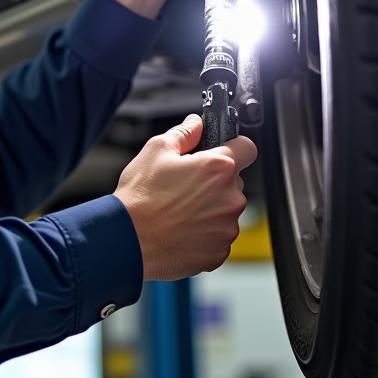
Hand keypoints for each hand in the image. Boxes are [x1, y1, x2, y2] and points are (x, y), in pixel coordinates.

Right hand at [113, 113, 257, 280]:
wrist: (129, 240)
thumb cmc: (140, 197)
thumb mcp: (156, 150)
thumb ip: (184, 133)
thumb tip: (196, 124)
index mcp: (217, 169)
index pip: (247, 148)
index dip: (235, 146)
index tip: (224, 151)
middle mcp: (230, 199)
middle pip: (233, 181)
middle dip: (215, 180)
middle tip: (186, 184)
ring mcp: (226, 228)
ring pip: (226, 209)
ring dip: (211, 207)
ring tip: (180, 209)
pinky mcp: (219, 252)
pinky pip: (218, 235)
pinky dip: (205, 232)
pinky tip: (182, 228)